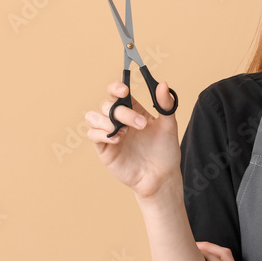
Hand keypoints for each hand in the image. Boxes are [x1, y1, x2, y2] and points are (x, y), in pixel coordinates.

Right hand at [85, 80, 180, 199]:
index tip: (124, 90)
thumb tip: (162, 84)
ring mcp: (110, 133)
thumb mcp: (169, 126)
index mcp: (133, 110)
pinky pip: (92, 134)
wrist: (162, 176)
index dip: (116, 87)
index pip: (116, 92)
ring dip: (107, 121)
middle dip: (123, 112)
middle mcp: (119, 119)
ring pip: (92, 116)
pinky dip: (102, 133)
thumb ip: (165, 105)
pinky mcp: (104, 148)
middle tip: (141, 125)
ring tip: (125, 133)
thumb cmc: (165, 151)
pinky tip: (118, 139)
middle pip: (107, 105)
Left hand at [196, 241, 261, 260]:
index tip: (197, 250)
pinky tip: (200, 257)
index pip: (225, 259)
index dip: (211, 251)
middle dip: (207, 245)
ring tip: (193, 247)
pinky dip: (211, 260)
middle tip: (191, 244)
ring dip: (207, 249)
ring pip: (222, 257)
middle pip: (224, 253)